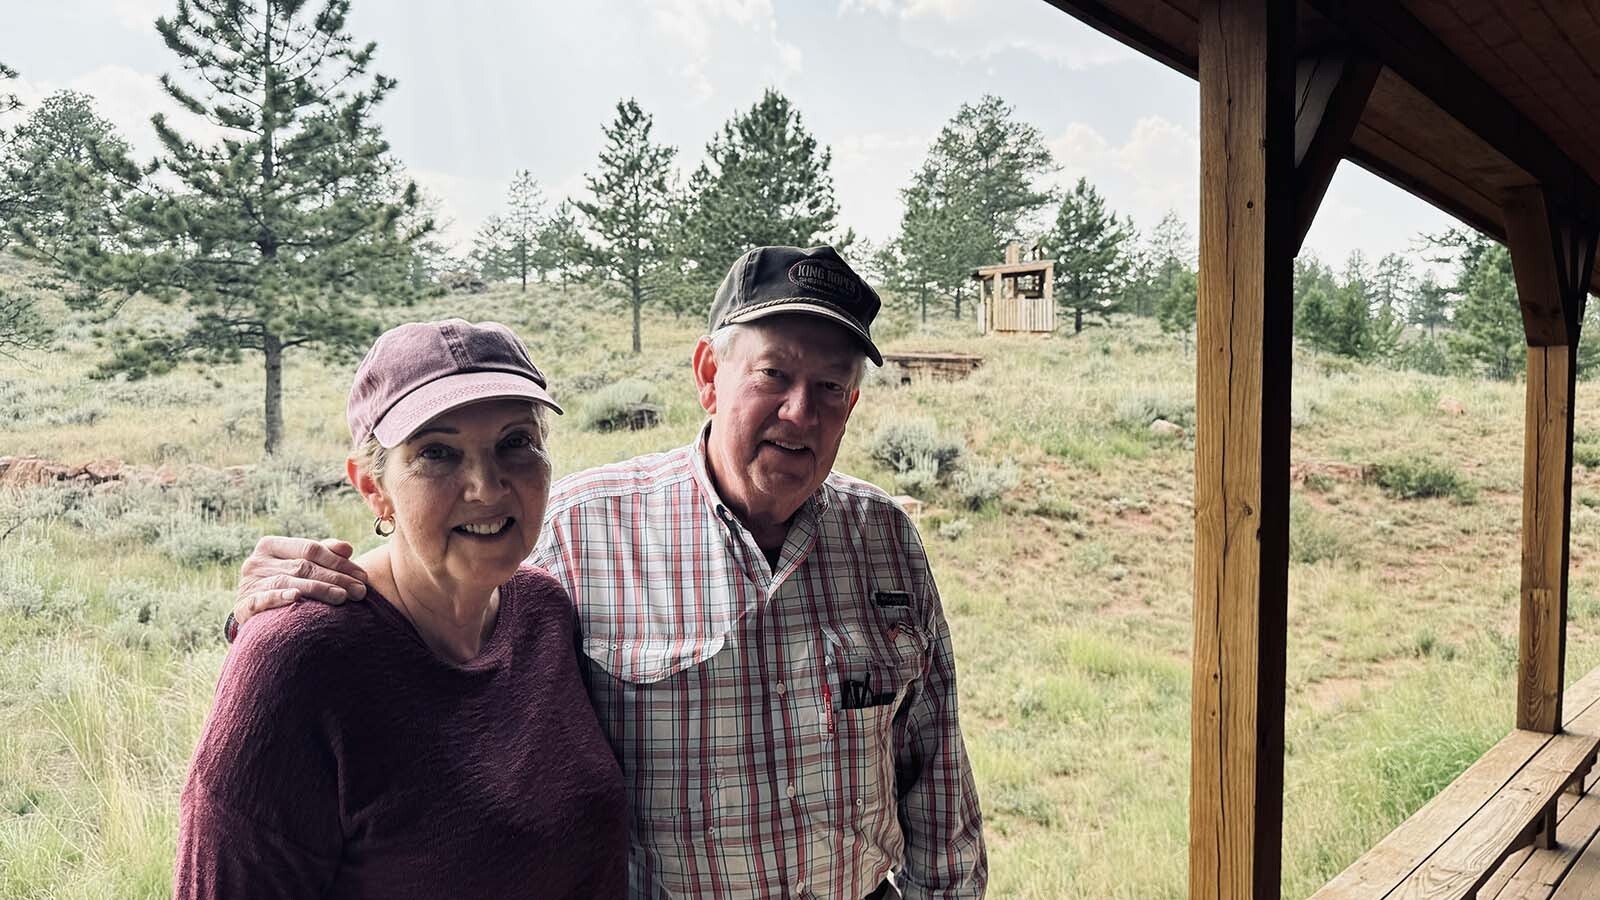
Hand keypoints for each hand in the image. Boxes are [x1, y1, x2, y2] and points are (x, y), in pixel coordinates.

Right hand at [232, 537, 368, 632]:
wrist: (254, 612)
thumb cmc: (284, 583)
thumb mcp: (301, 564)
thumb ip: (323, 553)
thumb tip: (347, 548)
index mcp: (270, 545)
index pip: (310, 549)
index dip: (338, 561)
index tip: (362, 575)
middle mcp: (256, 561)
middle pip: (303, 567)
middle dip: (336, 578)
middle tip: (360, 591)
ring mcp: (248, 583)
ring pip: (289, 582)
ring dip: (318, 589)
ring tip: (342, 597)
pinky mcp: (243, 605)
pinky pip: (262, 599)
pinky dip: (279, 598)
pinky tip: (297, 598)